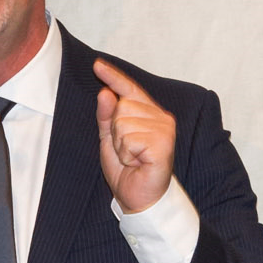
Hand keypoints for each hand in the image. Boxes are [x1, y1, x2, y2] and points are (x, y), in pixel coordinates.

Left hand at [94, 60, 174, 213]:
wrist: (139, 198)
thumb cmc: (127, 170)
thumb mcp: (109, 139)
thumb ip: (106, 116)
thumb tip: (105, 92)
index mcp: (149, 112)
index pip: (129, 88)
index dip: (113, 76)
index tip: (97, 65)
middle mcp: (160, 116)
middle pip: (121, 106)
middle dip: (115, 132)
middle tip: (127, 151)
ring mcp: (164, 129)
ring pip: (123, 123)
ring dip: (120, 145)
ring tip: (133, 158)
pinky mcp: (164, 144)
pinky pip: (130, 139)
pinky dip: (127, 154)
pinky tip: (138, 163)